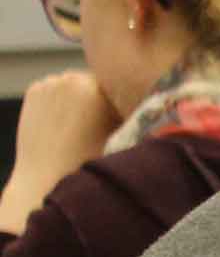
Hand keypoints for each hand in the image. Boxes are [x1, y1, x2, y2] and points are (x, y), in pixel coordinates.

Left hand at [0, 71, 122, 234]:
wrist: (45, 177)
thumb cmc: (89, 162)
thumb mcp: (123, 134)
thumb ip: (135, 110)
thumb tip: (148, 93)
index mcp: (96, 89)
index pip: (116, 79)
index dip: (121, 95)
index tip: (121, 113)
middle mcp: (71, 80)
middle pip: (94, 79)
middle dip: (98, 94)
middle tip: (100, 121)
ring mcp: (49, 84)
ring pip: (73, 82)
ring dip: (77, 95)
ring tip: (79, 123)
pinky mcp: (35, 91)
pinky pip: (54, 87)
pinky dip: (58, 98)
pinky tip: (62, 120)